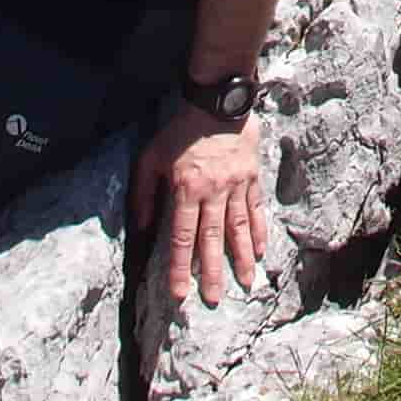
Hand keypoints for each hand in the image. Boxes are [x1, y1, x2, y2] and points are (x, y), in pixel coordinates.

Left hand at [134, 106, 271, 306]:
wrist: (216, 100)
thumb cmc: (179, 131)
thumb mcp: (150, 158)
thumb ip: (143, 194)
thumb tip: (140, 228)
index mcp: (186, 189)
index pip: (181, 238)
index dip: (179, 268)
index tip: (179, 294)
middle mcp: (213, 192)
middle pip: (212, 239)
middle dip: (211, 273)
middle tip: (213, 299)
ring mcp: (236, 185)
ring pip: (238, 229)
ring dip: (241, 258)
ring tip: (246, 283)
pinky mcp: (251, 177)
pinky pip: (256, 209)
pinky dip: (259, 231)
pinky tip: (261, 251)